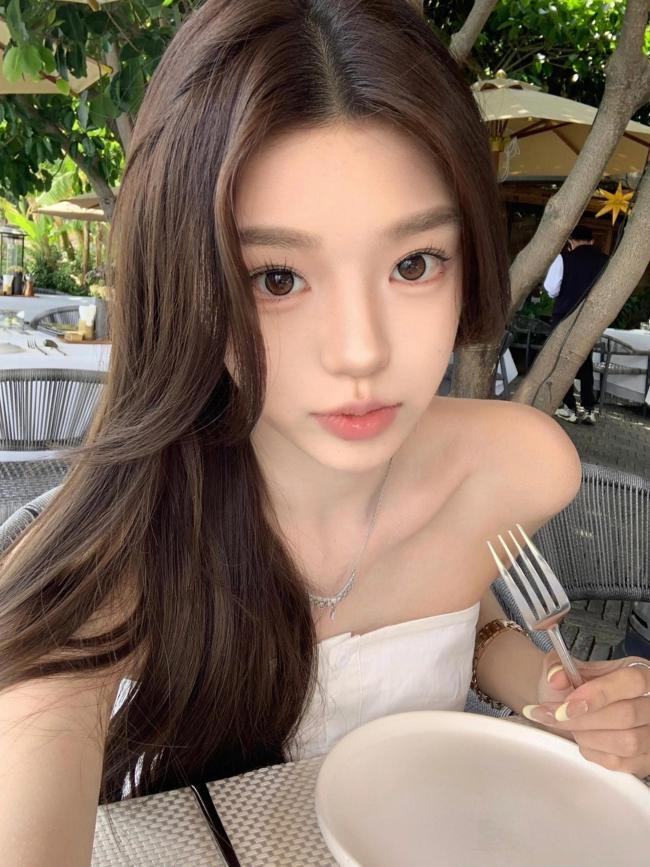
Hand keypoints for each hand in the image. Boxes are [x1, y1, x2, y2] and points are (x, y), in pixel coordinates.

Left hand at [521, 652, 649, 778]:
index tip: (566, 705)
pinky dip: (594, 752)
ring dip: (587, 736)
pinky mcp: (645, 760)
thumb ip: (560, 669)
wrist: (579, 707)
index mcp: (640, 673)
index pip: (630, 682)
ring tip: (570, 726)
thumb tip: (555, 679)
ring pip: (627, 742)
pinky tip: (583, 739)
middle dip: (582, 719)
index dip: (598, 694)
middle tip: (554, 716)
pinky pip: (621, 763)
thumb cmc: (580, 688)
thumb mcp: (571, 670)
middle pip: (627, 715)